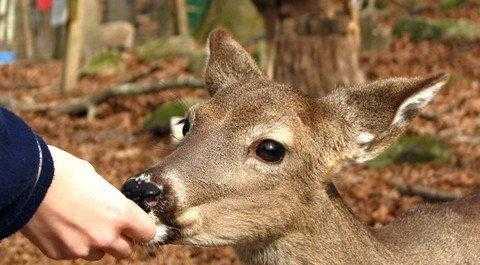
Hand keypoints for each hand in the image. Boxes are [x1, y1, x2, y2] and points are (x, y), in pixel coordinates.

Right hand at [21, 146, 155, 260]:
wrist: (26, 181)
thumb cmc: (64, 173)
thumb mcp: (98, 180)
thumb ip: (112, 201)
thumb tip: (115, 207)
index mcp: (121, 214)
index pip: (148, 233)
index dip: (142, 227)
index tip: (136, 223)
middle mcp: (105, 235)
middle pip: (127, 250)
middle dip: (121, 239)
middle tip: (110, 224)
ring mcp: (82, 248)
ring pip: (100, 254)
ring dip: (97, 243)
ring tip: (82, 222)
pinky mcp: (61, 254)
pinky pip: (76, 253)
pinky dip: (74, 243)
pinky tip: (64, 225)